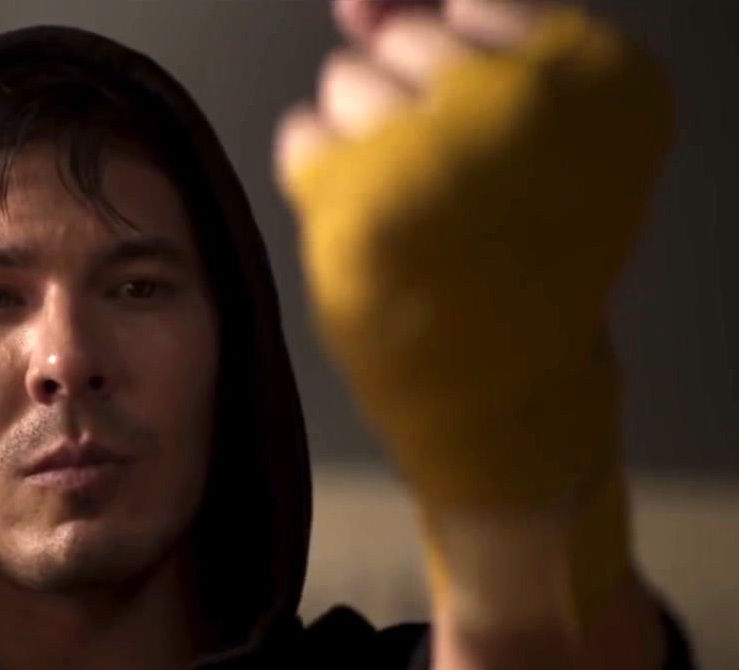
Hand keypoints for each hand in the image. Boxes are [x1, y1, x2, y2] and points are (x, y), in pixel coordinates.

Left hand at [275, 0, 672, 624]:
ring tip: (409, 212)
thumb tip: (358, 1)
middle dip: (405, 104)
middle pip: (405, 40)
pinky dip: (319, 183)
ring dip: (359, 141)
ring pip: (345, 81)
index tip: (471, 128)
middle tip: (443, 186)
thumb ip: (457, 41)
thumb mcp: (538, 136)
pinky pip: (302, 139)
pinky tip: (369, 235)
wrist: (508, 395)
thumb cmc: (521, 261)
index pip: (478, 3)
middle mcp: (526, 98)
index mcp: (602, 75)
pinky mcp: (359, 199)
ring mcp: (438, 147)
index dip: (454, 65)